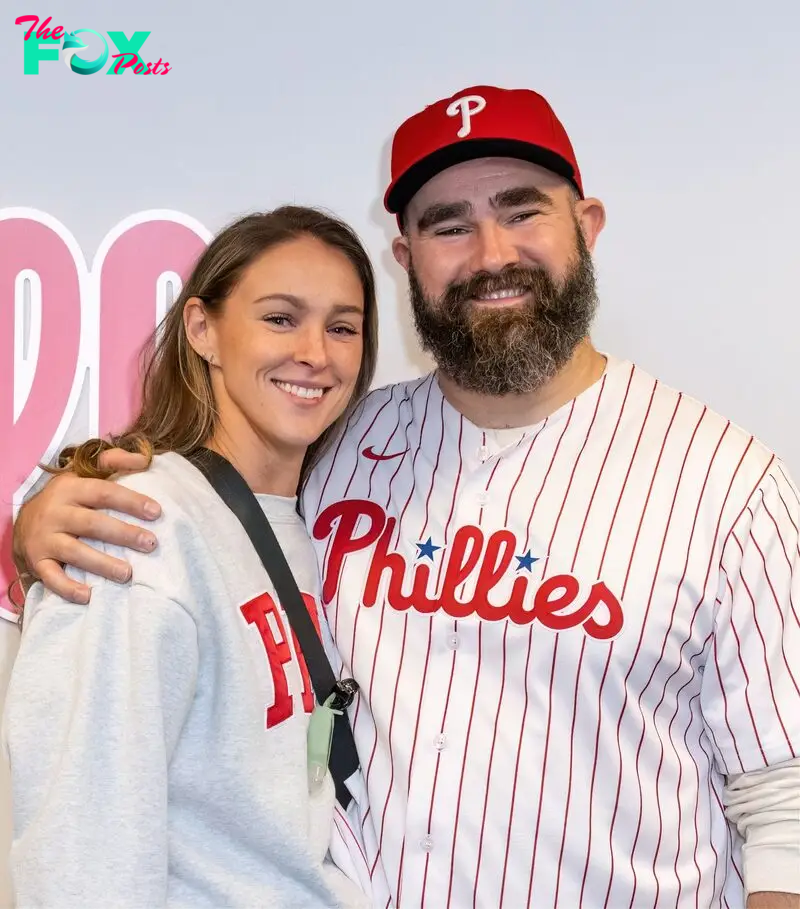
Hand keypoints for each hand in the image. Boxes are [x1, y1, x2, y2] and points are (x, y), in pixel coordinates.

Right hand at [13, 448, 160, 603]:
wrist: (23, 522)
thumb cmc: (66, 498)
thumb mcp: (83, 474)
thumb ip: (113, 462)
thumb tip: (145, 459)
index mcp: (71, 489)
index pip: (104, 492)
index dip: (130, 501)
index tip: (156, 511)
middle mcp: (56, 513)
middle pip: (92, 524)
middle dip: (123, 534)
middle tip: (151, 543)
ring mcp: (45, 539)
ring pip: (75, 552)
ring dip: (102, 564)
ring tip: (128, 573)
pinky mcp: (37, 562)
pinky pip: (52, 578)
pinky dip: (68, 588)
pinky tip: (89, 595)